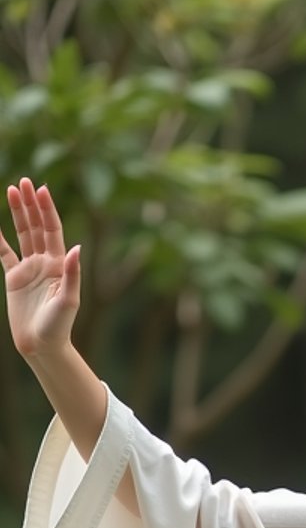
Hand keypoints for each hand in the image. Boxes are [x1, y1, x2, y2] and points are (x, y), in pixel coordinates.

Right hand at [0, 177, 80, 359]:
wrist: (41, 345)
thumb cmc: (59, 326)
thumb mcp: (68, 300)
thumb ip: (72, 274)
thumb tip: (76, 247)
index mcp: (60, 264)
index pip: (53, 230)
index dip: (47, 210)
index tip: (41, 189)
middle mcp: (46, 263)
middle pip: (37, 226)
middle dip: (31, 204)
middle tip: (23, 182)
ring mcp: (30, 269)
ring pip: (22, 234)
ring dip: (17, 213)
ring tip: (11, 190)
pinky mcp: (15, 278)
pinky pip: (4, 253)